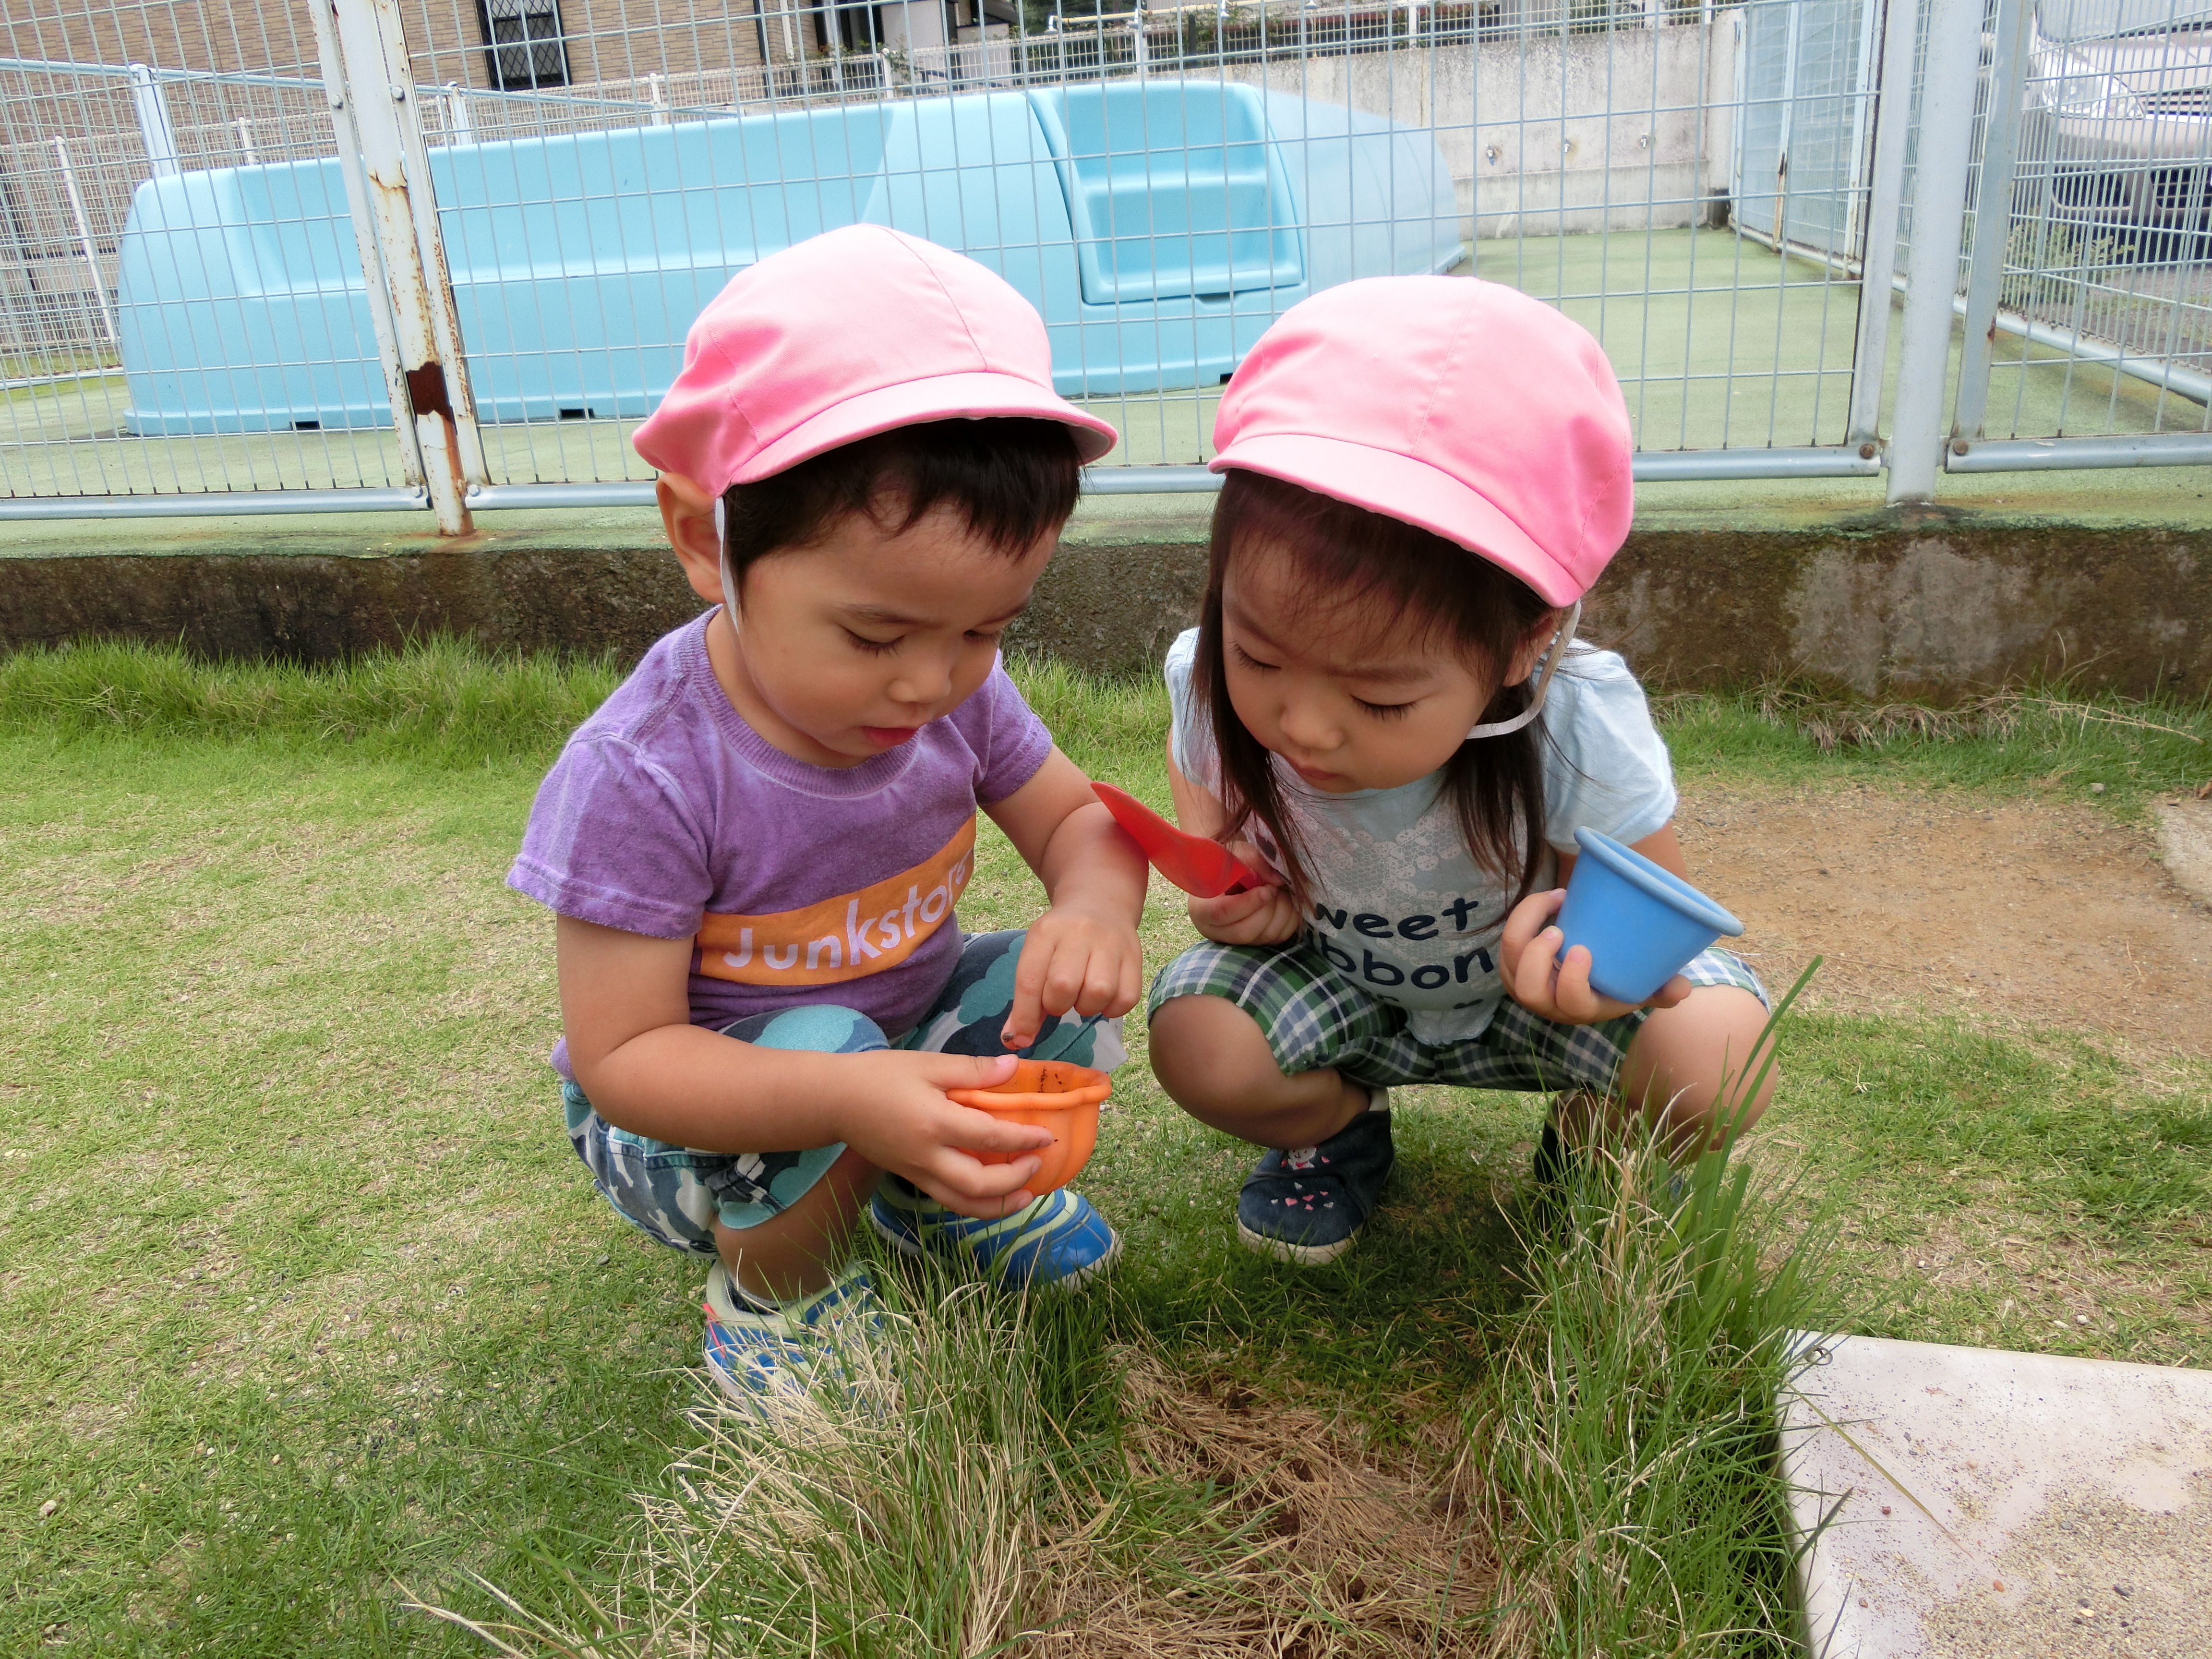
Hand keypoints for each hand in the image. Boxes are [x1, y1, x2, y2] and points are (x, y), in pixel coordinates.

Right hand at [827, 1050, 1053, 1218]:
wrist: (834, 1100)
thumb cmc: (880, 1076)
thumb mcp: (928, 1064)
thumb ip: (973, 1070)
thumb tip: (1013, 1068)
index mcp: (934, 1123)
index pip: (990, 1138)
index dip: (1023, 1139)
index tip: (1046, 1136)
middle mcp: (927, 1156)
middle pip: (978, 1185)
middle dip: (1015, 1180)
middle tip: (1037, 1164)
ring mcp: (917, 1172)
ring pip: (963, 1203)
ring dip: (999, 1205)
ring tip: (1026, 1196)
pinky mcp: (910, 1178)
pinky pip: (948, 1198)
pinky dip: (975, 1202)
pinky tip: (993, 1192)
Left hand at [1001, 900, 1144, 1049]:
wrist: (1099, 905)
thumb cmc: (1061, 940)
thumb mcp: (1037, 956)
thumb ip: (1026, 999)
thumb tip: (1014, 1040)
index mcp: (1046, 932)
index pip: (1030, 980)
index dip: (1025, 1016)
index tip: (1021, 1038)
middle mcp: (1079, 932)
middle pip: (1063, 985)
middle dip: (1058, 1005)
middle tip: (1060, 1001)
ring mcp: (1111, 943)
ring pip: (1098, 992)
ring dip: (1086, 1007)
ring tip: (1082, 997)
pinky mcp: (1135, 956)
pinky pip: (1125, 999)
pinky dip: (1112, 1009)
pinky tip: (1104, 999)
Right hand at [1187, 841, 1301, 945]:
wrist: (1236, 875)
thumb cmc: (1230, 864)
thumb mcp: (1236, 854)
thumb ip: (1253, 860)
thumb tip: (1277, 880)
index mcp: (1200, 908)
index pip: (1221, 913)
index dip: (1248, 903)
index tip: (1265, 889)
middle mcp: (1214, 930)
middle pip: (1245, 931)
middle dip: (1266, 908)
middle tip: (1273, 887)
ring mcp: (1236, 940)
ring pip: (1265, 936)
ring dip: (1281, 910)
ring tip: (1278, 890)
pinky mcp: (1257, 942)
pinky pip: (1280, 937)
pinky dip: (1289, 918)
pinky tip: (1283, 900)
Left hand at [1497, 887, 1691, 1025]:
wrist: (1588, 978)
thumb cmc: (1617, 982)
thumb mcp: (1642, 988)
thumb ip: (1663, 990)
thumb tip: (1682, 988)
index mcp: (1578, 1009)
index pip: (1569, 1001)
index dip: (1571, 979)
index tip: (1583, 950)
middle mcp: (1546, 1001)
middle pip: (1528, 988)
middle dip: (1537, 956)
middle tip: (1558, 928)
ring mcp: (1524, 982)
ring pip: (1509, 960)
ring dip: (1525, 926)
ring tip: (1555, 899)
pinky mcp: (1513, 963)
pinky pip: (1506, 941)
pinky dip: (1523, 916)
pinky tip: (1551, 899)